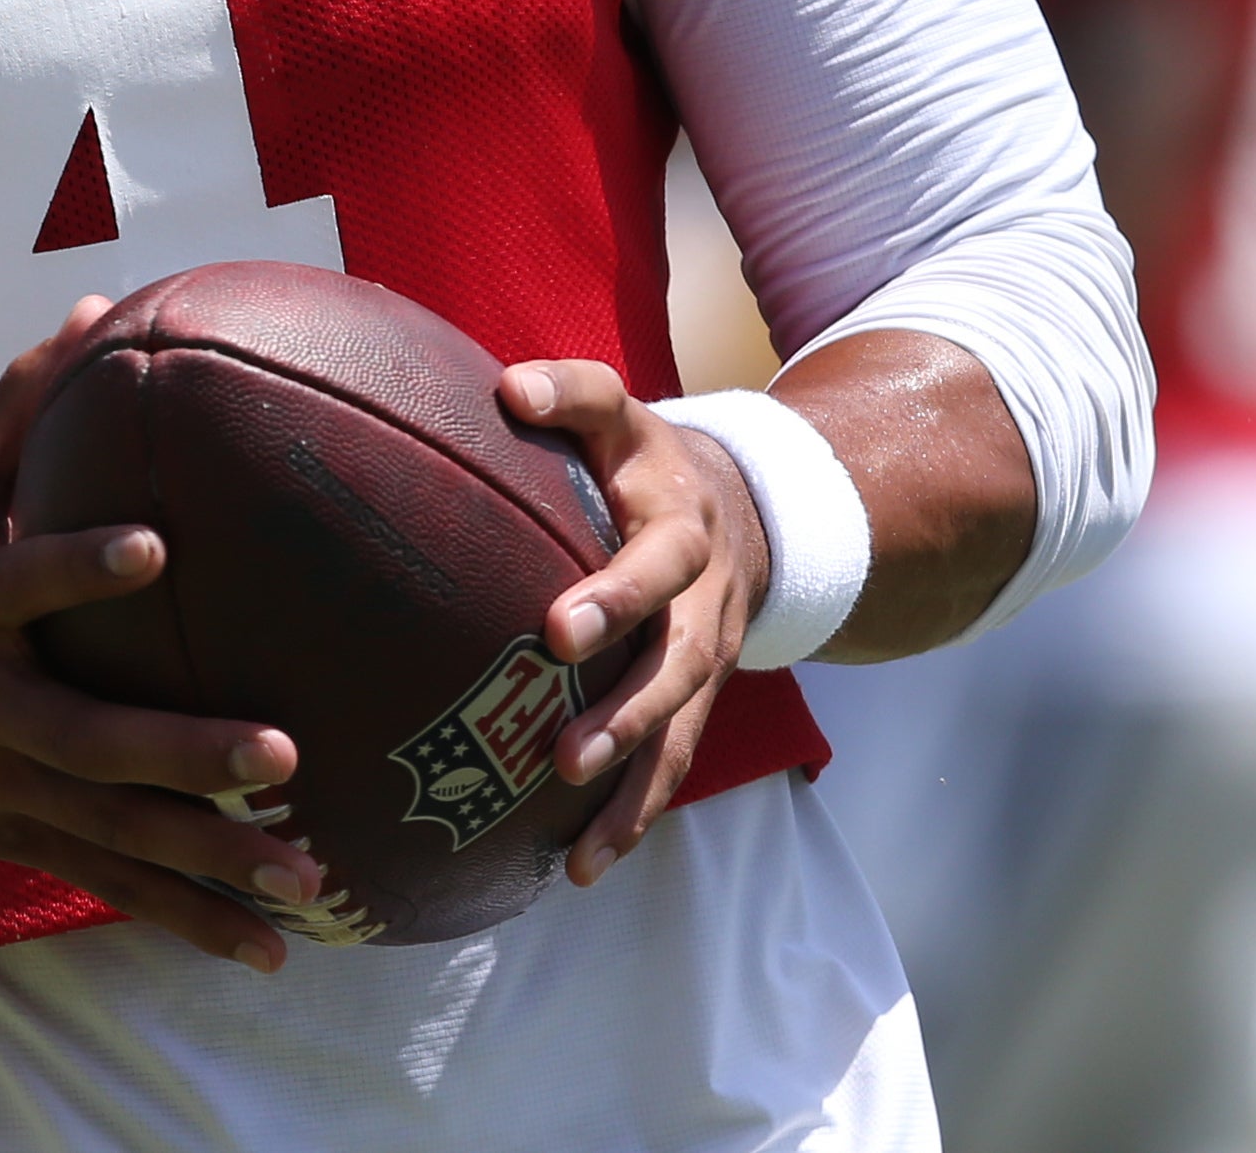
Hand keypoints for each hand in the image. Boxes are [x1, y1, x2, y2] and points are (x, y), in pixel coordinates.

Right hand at [0, 298, 324, 969]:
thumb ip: (17, 406)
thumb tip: (102, 305)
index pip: (20, 583)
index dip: (80, 567)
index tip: (156, 547)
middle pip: (86, 741)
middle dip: (182, 755)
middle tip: (282, 754)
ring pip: (110, 835)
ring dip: (209, 863)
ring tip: (308, 877)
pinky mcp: (14, 840)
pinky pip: (109, 884)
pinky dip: (187, 921)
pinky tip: (273, 949)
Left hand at [498, 356, 771, 886]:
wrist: (749, 509)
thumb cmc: (646, 463)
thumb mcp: (621, 415)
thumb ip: (571, 394)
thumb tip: (505, 389)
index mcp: (677, 522)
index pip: (654, 552)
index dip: (616, 584)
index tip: (554, 615)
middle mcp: (701, 594)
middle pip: (675, 656)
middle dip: (626, 705)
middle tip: (563, 736)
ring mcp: (706, 654)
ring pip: (680, 724)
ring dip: (632, 779)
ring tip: (577, 830)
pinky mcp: (698, 701)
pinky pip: (673, 764)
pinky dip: (634, 816)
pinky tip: (584, 866)